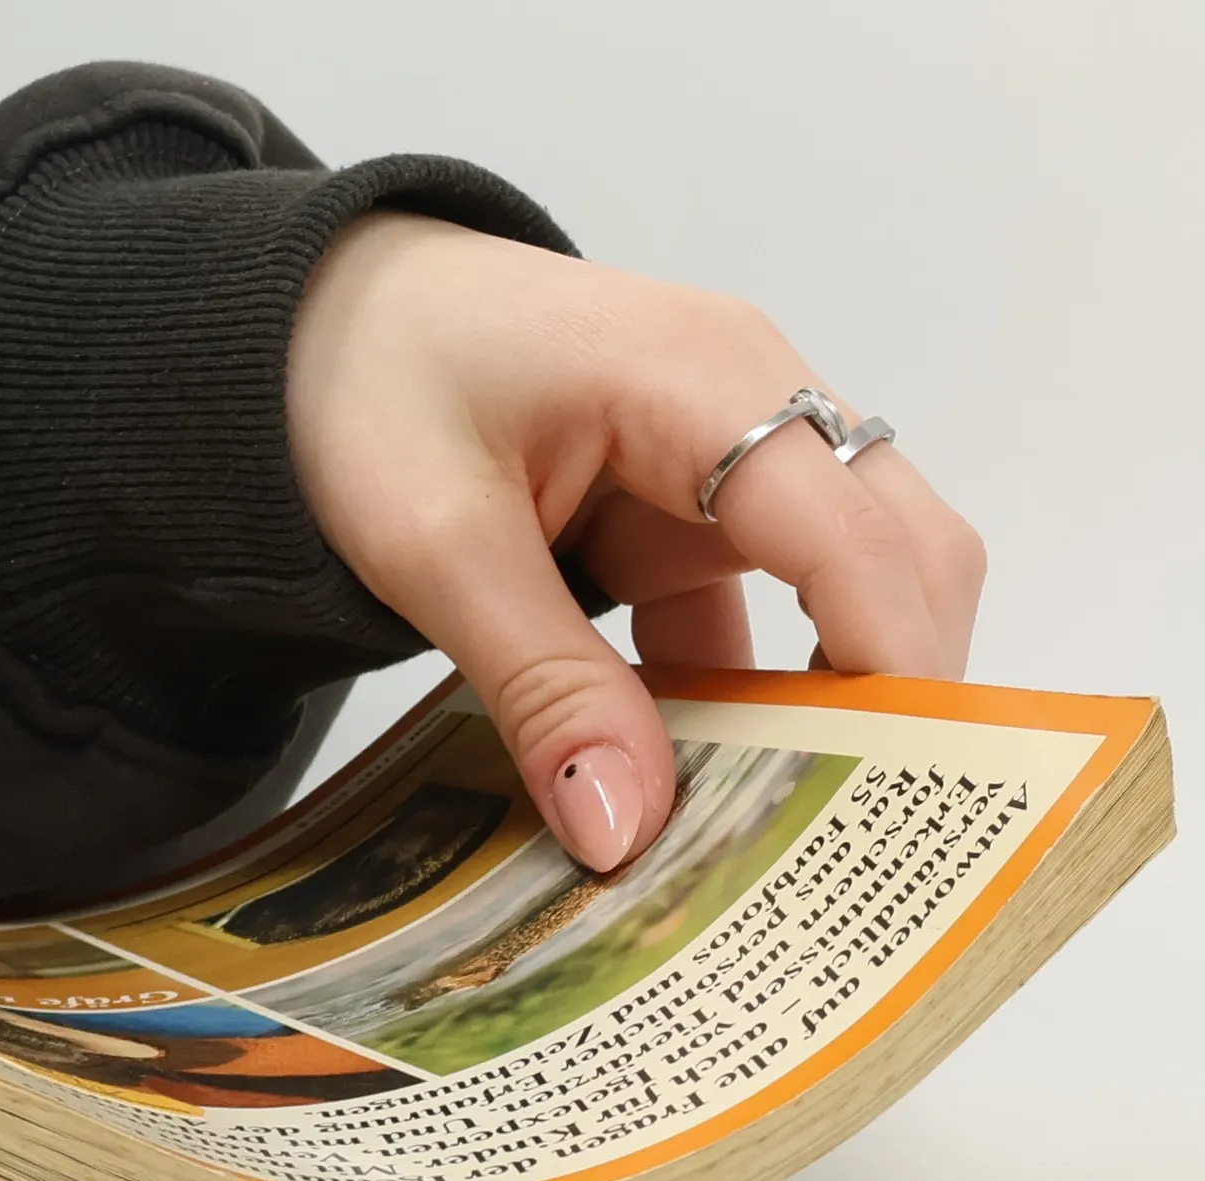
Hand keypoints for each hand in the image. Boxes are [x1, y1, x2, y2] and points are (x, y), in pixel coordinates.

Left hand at [289, 213, 986, 870]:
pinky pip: (752, 615)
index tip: (900, 801)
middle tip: (856, 837)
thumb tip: (624, 830)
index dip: (897, 674)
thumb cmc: (362, 379)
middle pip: (899, 555)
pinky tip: (697, 787)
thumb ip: (540, 685)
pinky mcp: (688, 511)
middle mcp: (752, 408)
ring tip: (783, 838)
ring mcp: (728, 460)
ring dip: (818, 708)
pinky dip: (740, 701)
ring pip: (840, 592)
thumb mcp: (434, 543)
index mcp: (705, 381)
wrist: (304, 318)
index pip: (859, 539)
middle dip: (897, 694)